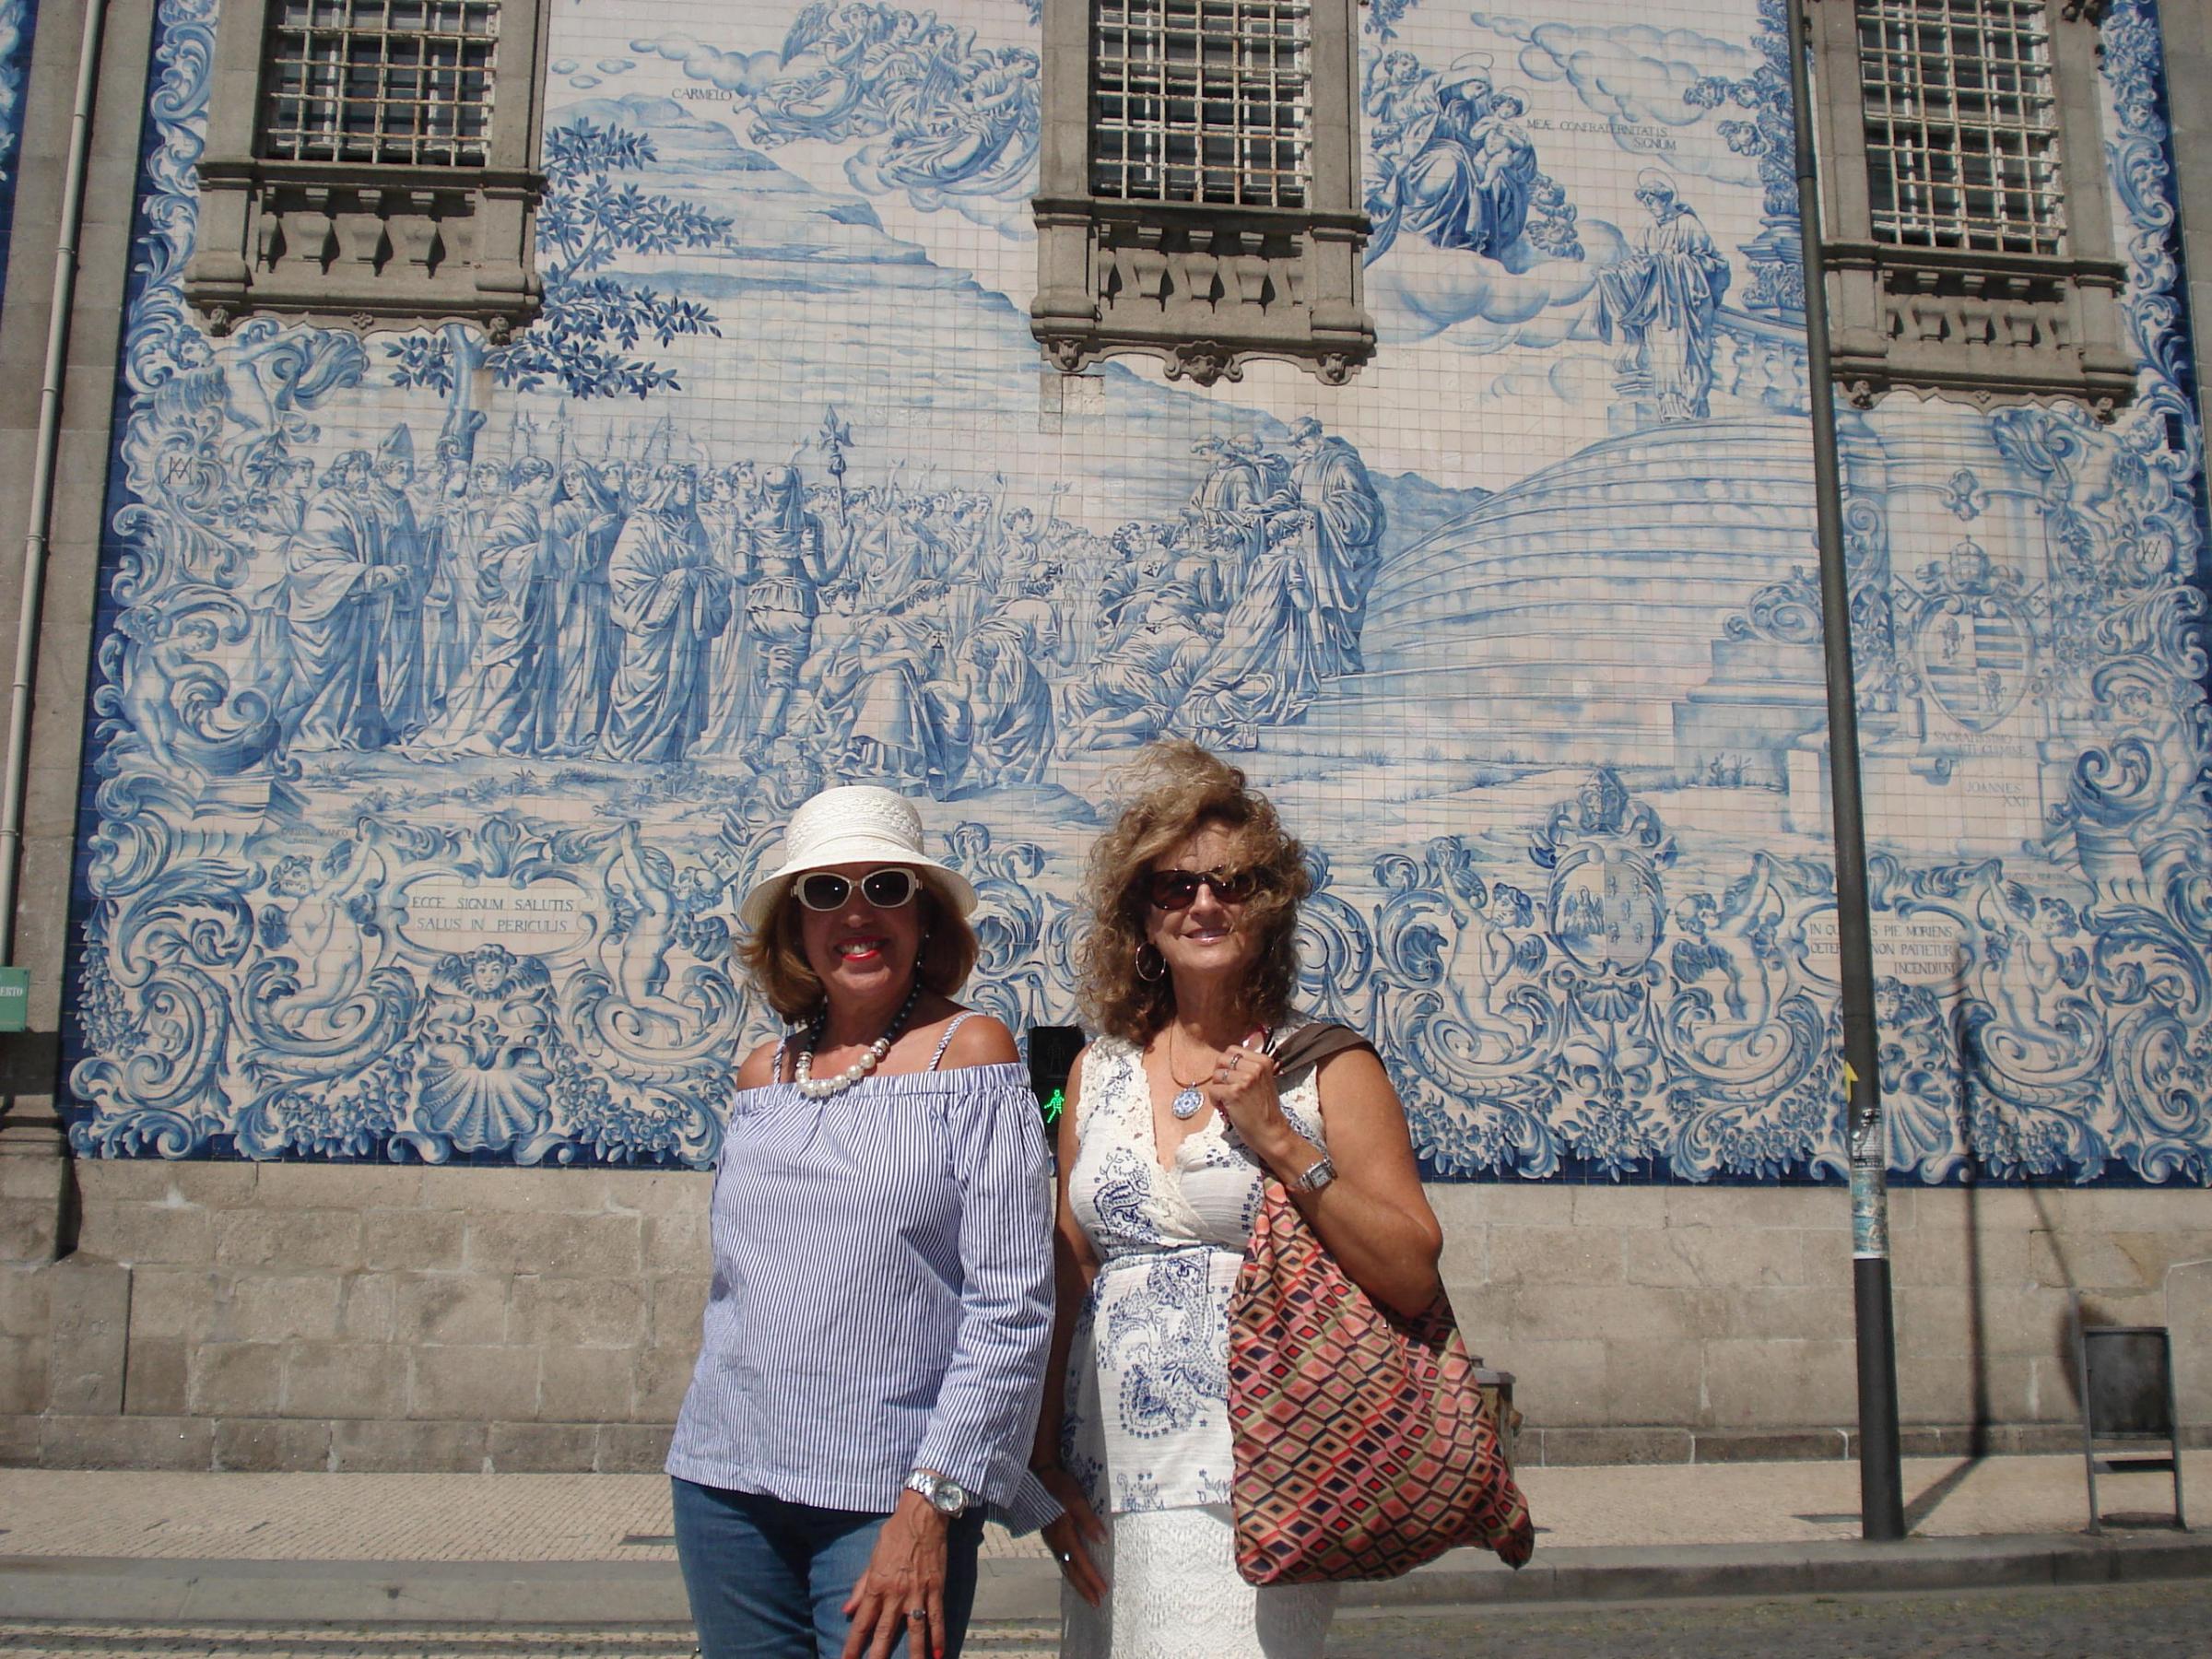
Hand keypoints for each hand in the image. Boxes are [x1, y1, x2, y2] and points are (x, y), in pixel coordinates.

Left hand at [840, 1493, 947, 1658]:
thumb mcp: (872, 1559)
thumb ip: (861, 1587)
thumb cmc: (894, 1535)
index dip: (853, 1644)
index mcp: (877, 1585)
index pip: (862, 1622)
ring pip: (915, 1630)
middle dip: (877, 1655)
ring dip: (913, 1653)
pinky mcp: (936, 1588)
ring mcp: (918, 1592)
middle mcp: (896, 1593)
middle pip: (885, 1631)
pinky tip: (937, 1654)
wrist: (921, 1517)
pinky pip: (937, 1617)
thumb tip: (847, 1609)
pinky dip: (938, 1637)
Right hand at [1037, 1468, 1108, 1606]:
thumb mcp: (1075, 1498)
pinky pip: (1060, 1558)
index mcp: (1063, 1534)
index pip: (1080, 1562)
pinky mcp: (1048, 1534)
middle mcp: (1055, 1541)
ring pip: (1064, 1566)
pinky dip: (1068, 1569)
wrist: (1037, 1474)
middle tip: (1096, 1602)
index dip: (1091, 1577)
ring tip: (1087, 1593)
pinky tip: (1073, 1570)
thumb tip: (1102, 1540)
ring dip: (1076, 1581)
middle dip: (1084, 1587)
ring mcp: (1050, 1538)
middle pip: (1071, 1570)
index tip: (1103, 1592)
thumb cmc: (1059, 1485)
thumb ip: (1088, 1519)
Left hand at [1206, 1039, 1302, 1170]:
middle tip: (1226, 1088)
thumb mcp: (1263, 1081)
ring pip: (1216, 1075)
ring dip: (1217, 1088)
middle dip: (1220, 1074)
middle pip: (1222, 1059)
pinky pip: (1213, 1089)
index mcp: (1264, 1061)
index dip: (1227, 1064)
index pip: (1233, 1050)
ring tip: (1227, 1100)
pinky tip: (1225, 1108)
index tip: (1231, 1077)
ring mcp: (1245, 1079)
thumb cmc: (1265, 1110)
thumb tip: (1226, 1061)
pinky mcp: (1234, 1093)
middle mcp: (1255, 1067)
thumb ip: (1249, 1068)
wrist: (1271, 1132)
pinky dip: (1215, 1100)